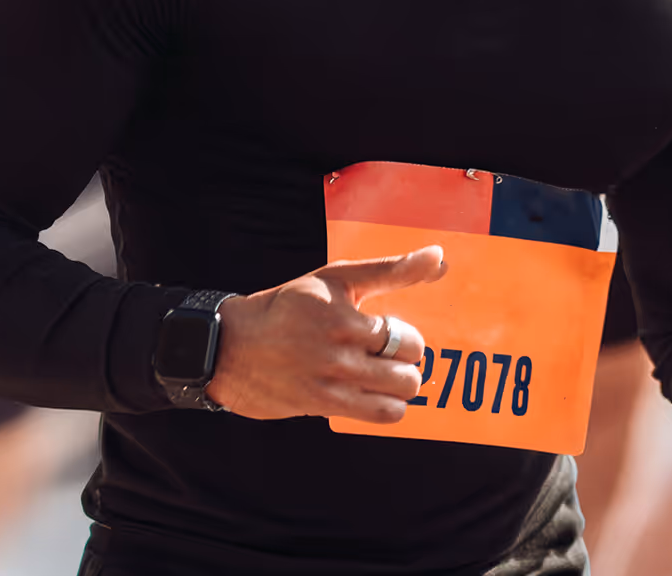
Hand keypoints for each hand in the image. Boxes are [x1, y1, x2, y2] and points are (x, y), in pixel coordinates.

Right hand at [207, 245, 444, 422]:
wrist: (234, 346)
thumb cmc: (291, 306)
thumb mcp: (336, 279)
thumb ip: (390, 270)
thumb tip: (438, 255)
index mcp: (343, 312)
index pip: (405, 336)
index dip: (405, 336)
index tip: (389, 332)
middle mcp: (338, 347)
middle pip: (408, 365)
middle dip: (406, 360)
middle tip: (386, 354)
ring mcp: (332, 379)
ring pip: (400, 392)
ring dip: (400, 385)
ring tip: (383, 374)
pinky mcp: (324, 405)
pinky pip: (381, 415)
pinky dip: (389, 406)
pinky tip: (374, 393)